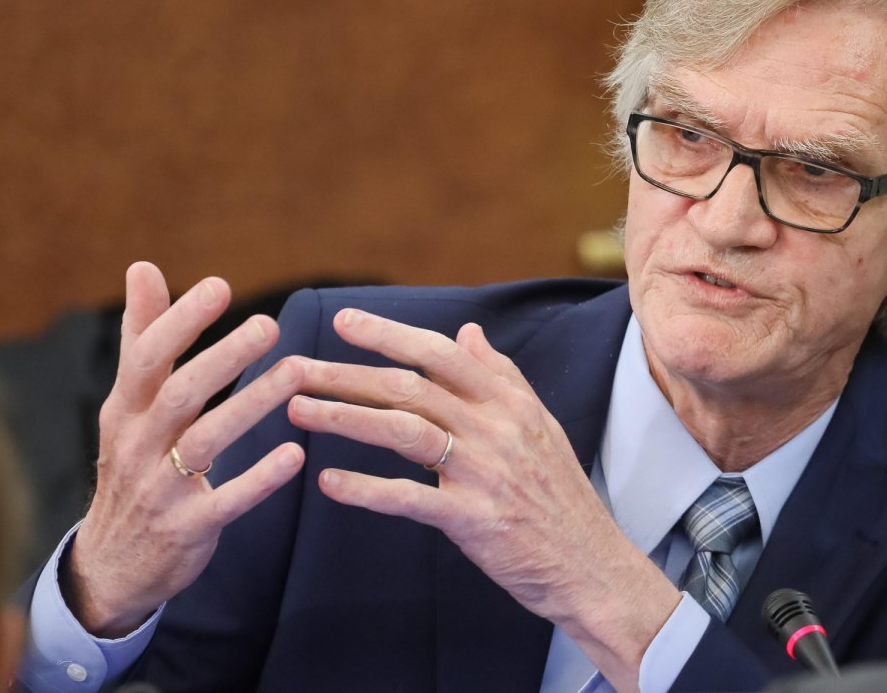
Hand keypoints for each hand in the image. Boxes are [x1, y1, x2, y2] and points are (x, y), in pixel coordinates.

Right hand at [63, 262, 305, 636]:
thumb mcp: (128, 405)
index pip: (147, 357)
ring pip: (205, 441)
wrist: (110, 567)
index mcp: (126, 410)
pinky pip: (227, 501)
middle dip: (223, 357)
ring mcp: (161, 489)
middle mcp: (139, 444)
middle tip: (269, 325)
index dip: (182, 320)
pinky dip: (260, 478)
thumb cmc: (131, 466)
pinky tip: (295, 455)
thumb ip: (142, 337)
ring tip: (296, 373)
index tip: (221, 285)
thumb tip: (143, 266)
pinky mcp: (188, 528)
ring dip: (251, 405)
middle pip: (180, 394)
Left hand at [286, 309, 680, 692]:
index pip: (441, 354)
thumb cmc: (560, 496)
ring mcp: (485, 472)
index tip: (343, 322)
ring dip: (344, 417)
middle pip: (410, 386)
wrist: (592, 564)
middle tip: (294, 368)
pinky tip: (328, 482)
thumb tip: (468, 330)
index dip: (390, 334)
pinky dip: (365, 489)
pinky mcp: (473, 520)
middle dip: (346, 374)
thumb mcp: (540, 424)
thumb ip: (502, 375)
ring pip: (403, 430)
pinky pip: (409, 498)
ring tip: (297, 411)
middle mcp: (497, 428)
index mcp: (510, 402)